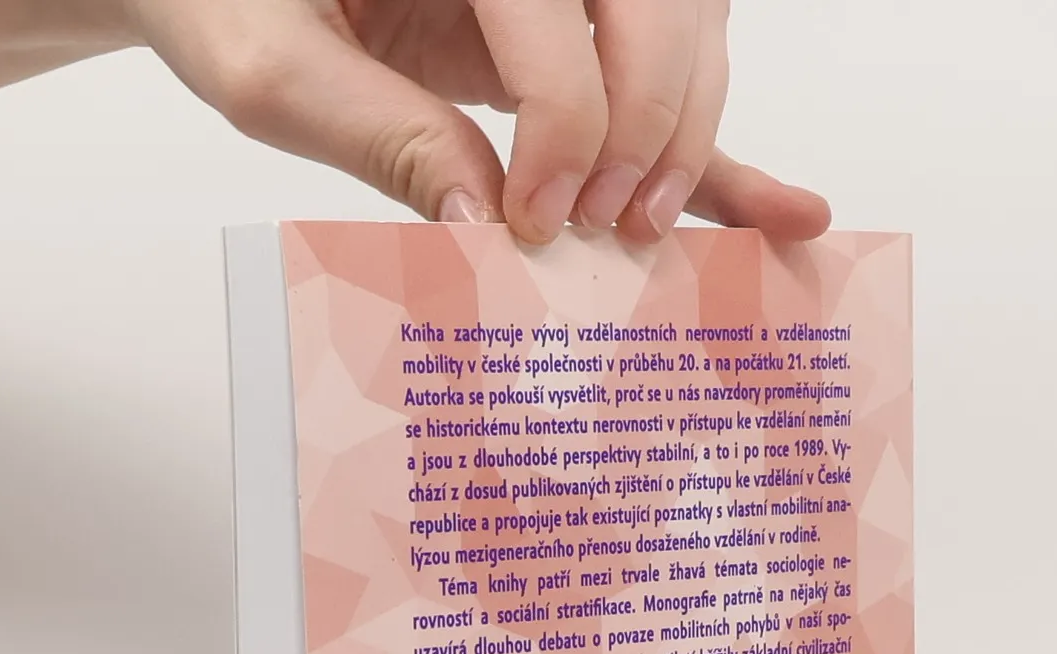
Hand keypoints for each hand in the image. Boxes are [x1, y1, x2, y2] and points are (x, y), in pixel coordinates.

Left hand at [126, 0, 830, 242]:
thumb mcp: (268, 64)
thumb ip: (373, 134)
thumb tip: (480, 227)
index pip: (554, 6)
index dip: (563, 124)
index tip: (533, 218)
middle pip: (653, 6)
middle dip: (645, 124)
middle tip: (603, 222)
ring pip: (689, 30)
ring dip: (687, 134)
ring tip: (641, 226)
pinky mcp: (577, 21)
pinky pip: (671, 74)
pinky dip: (723, 150)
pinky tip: (788, 212)